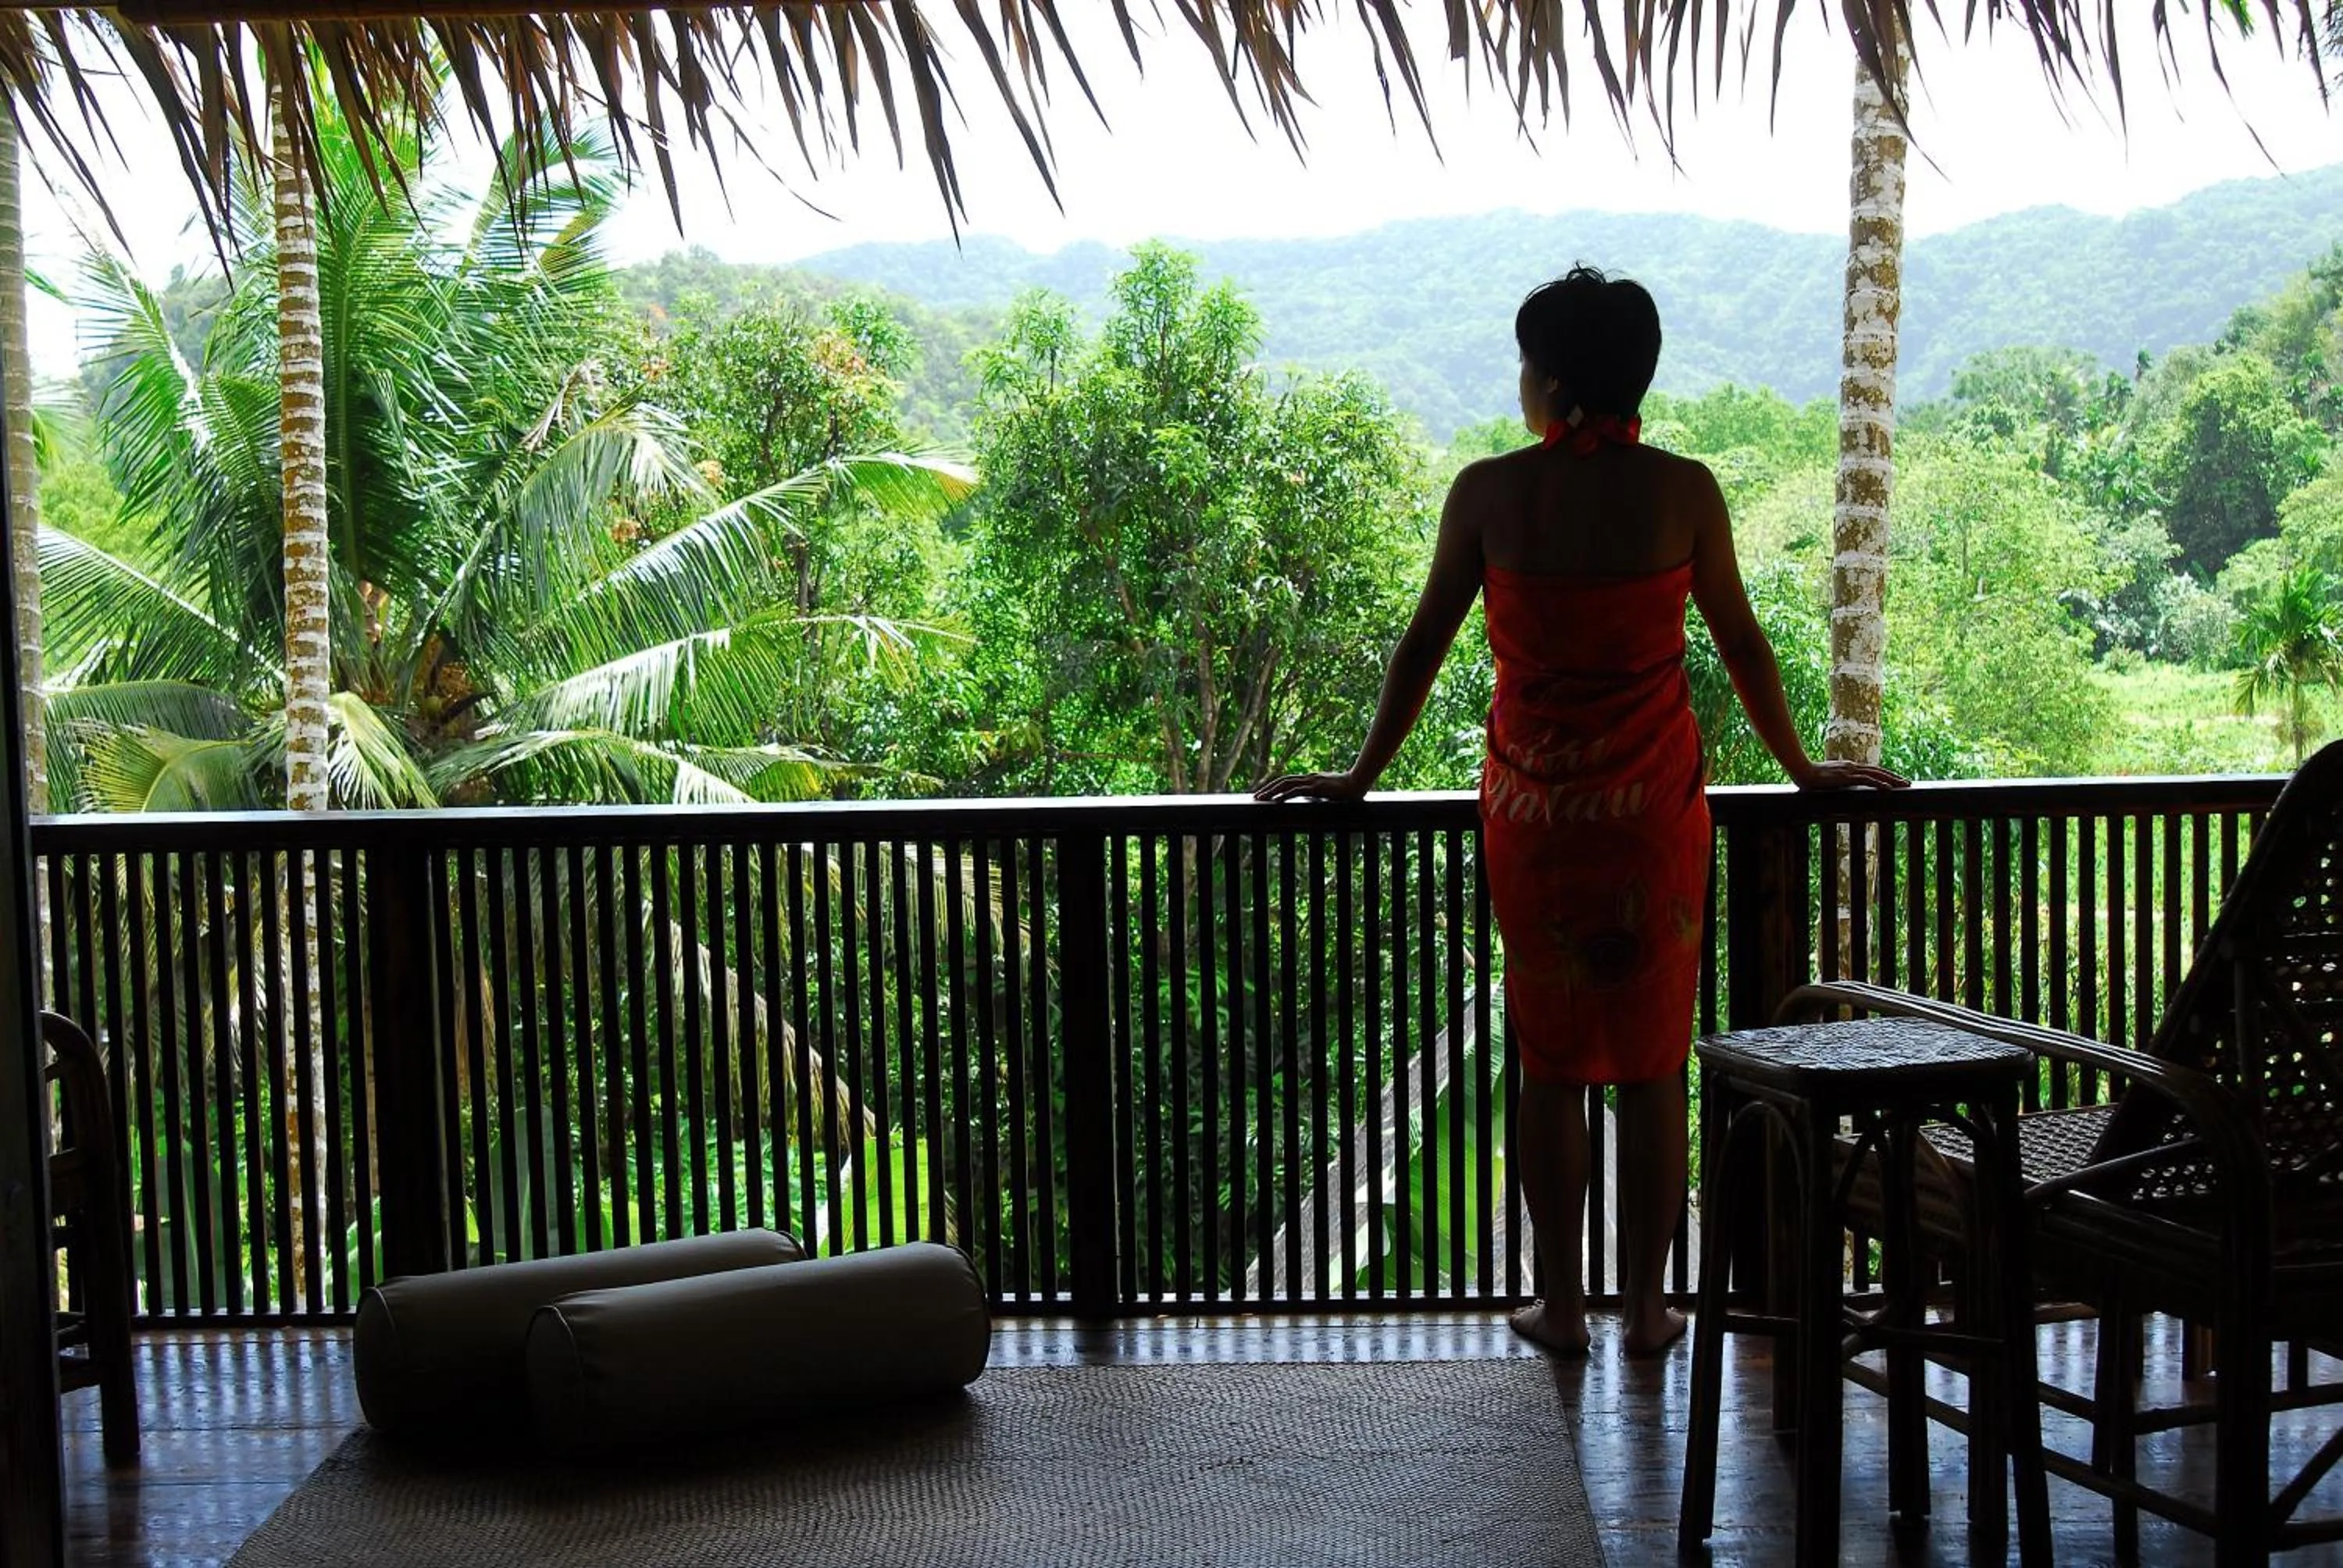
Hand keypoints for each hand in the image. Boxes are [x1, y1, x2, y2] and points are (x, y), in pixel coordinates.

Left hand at [1252, 769, 1368, 803]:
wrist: (1359, 783)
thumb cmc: (1347, 789)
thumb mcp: (1330, 792)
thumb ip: (1321, 794)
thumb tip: (1315, 800)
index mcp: (1311, 779)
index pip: (1289, 780)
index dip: (1275, 786)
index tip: (1265, 793)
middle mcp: (1308, 778)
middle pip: (1283, 781)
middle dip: (1268, 788)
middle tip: (1256, 796)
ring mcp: (1312, 782)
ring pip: (1286, 784)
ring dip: (1271, 791)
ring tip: (1260, 798)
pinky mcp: (1316, 788)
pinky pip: (1297, 791)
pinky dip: (1284, 795)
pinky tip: (1276, 800)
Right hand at [1791, 759, 1909, 790]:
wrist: (1801, 770)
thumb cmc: (1809, 777)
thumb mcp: (1826, 780)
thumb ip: (1834, 783)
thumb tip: (1836, 788)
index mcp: (1849, 767)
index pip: (1871, 770)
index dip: (1885, 775)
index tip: (1896, 780)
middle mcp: (1852, 767)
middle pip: (1878, 771)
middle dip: (1894, 777)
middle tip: (1908, 783)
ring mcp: (1850, 771)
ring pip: (1876, 774)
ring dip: (1892, 780)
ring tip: (1904, 785)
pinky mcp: (1846, 777)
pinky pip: (1866, 780)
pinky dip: (1879, 784)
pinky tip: (1888, 788)